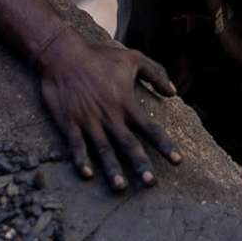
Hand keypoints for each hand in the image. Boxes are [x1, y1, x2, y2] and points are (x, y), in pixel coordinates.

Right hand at [34, 33, 181, 191]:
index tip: (178, 161)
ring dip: (112, 169)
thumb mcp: (133, 58)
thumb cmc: (100, 57)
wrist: (63, 54)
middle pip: (128, 144)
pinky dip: (81, 159)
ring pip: (103, 149)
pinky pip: (76, 144)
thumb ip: (156, 73)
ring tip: (121, 186)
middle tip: (151, 182)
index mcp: (126, 103)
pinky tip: (87, 175)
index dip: (165, 145)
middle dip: (141, 164)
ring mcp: (88, 120)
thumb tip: (173, 92)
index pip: (150, 128)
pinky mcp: (69, 122)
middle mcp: (109, 115)